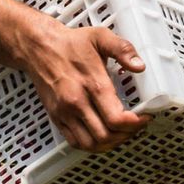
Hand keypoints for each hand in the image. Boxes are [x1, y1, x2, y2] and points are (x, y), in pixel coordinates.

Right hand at [20, 23, 148, 151]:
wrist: (38, 47)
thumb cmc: (70, 44)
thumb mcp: (100, 37)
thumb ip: (122, 49)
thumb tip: (139, 65)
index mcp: (91, 84)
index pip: (116, 118)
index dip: (135, 124)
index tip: (144, 118)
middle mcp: (76, 102)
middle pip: (106, 135)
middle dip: (127, 135)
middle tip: (136, 126)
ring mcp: (65, 113)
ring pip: (91, 144)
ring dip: (110, 144)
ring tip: (122, 133)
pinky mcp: (56, 118)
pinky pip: (75, 142)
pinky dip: (92, 146)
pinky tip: (103, 136)